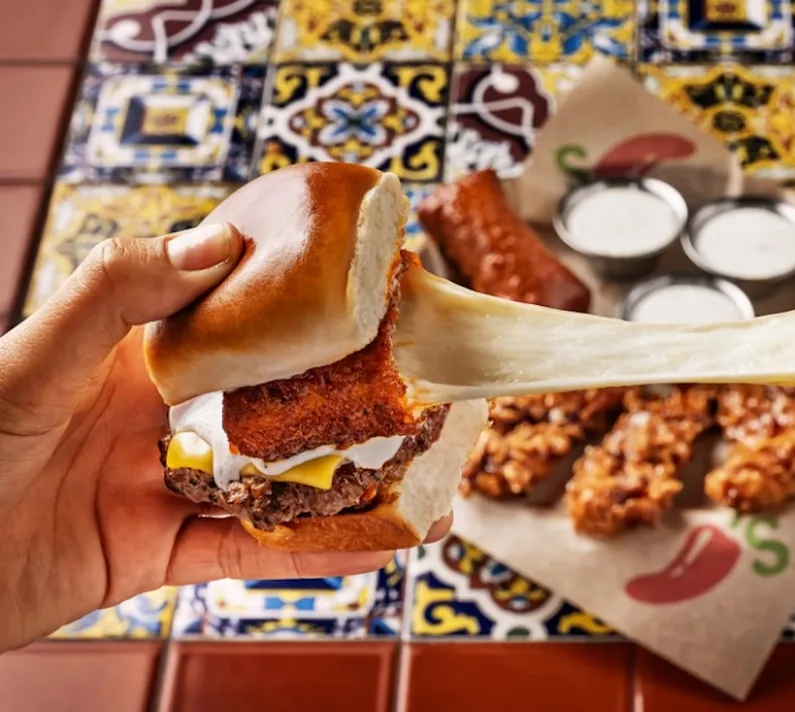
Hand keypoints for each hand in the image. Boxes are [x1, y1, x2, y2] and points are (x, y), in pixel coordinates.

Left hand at [0, 224, 452, 651]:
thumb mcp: (33, 358)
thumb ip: (118, 295)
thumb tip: (219, 242)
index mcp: (127, 356)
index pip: (230, 317)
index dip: (295, 301)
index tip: (368, 288)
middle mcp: (153, 417)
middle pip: (267, 402)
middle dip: (338, 395)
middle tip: (416, 384)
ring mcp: (157, 487)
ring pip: (269, 481)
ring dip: (342, 480)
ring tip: (419, 471)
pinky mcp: (153, 557)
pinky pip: (244, 554)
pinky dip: (311, 553)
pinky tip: (372, 543)